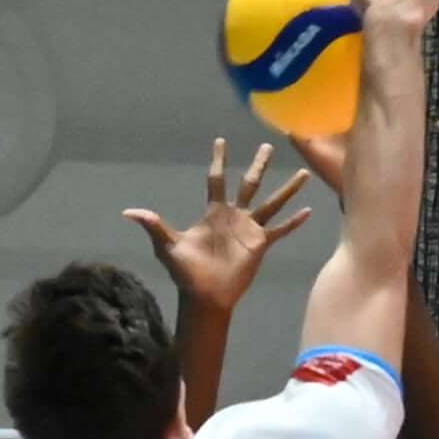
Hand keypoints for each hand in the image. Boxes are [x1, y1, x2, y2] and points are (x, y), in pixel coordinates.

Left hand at [123, 137, 313, 315]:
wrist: (205, 297)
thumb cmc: (186, 273)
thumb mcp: (168, 246)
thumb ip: (154, 226)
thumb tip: (129, 212)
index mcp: (213, 212)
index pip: (216, 179)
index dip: (218, 160)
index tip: (221, 140)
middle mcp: (234, 216)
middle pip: (250, 184)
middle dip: (259, 165)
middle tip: (268, 146)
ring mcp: (250, 229)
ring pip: (272, 203)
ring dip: (287, 190)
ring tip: (304, 173)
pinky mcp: (261, 245)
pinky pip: (280, 231)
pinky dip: (294, 223)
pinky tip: (308, 211)